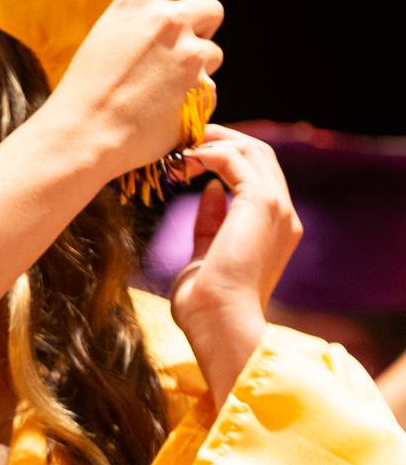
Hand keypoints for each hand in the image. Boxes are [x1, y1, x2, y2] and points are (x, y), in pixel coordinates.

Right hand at [52, 0, 223, 180]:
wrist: (84, 133)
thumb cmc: (86, 89)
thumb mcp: (107, 34)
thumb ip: (142, 18)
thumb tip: (169, 12)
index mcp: (140, 3)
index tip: (181, 7)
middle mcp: (169, 22)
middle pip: (212, 8)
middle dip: (202, 27)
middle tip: (181, 48)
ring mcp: (189, 56)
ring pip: (214, 52)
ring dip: (198, 67)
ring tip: (164, 87)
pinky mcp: (201, 91)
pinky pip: (209, 89)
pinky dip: (194, 100)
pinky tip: (165, 110)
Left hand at [170, 124, 303, 405]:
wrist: (221, 326)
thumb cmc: (208, 307)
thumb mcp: (206, 255)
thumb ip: (210, 224)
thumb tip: (207, 193)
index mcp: (276, 230)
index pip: (258, 177)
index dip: (227, 158)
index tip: (192, 155)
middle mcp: (284, 216)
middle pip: (260, 155)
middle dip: (223, 140)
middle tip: (186, 138)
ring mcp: (278, 208)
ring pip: (253, 150)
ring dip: (215, 141)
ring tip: (181, 146)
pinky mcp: (261, 203)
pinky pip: (236, 159)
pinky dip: (210, 152)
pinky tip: (185, 161)